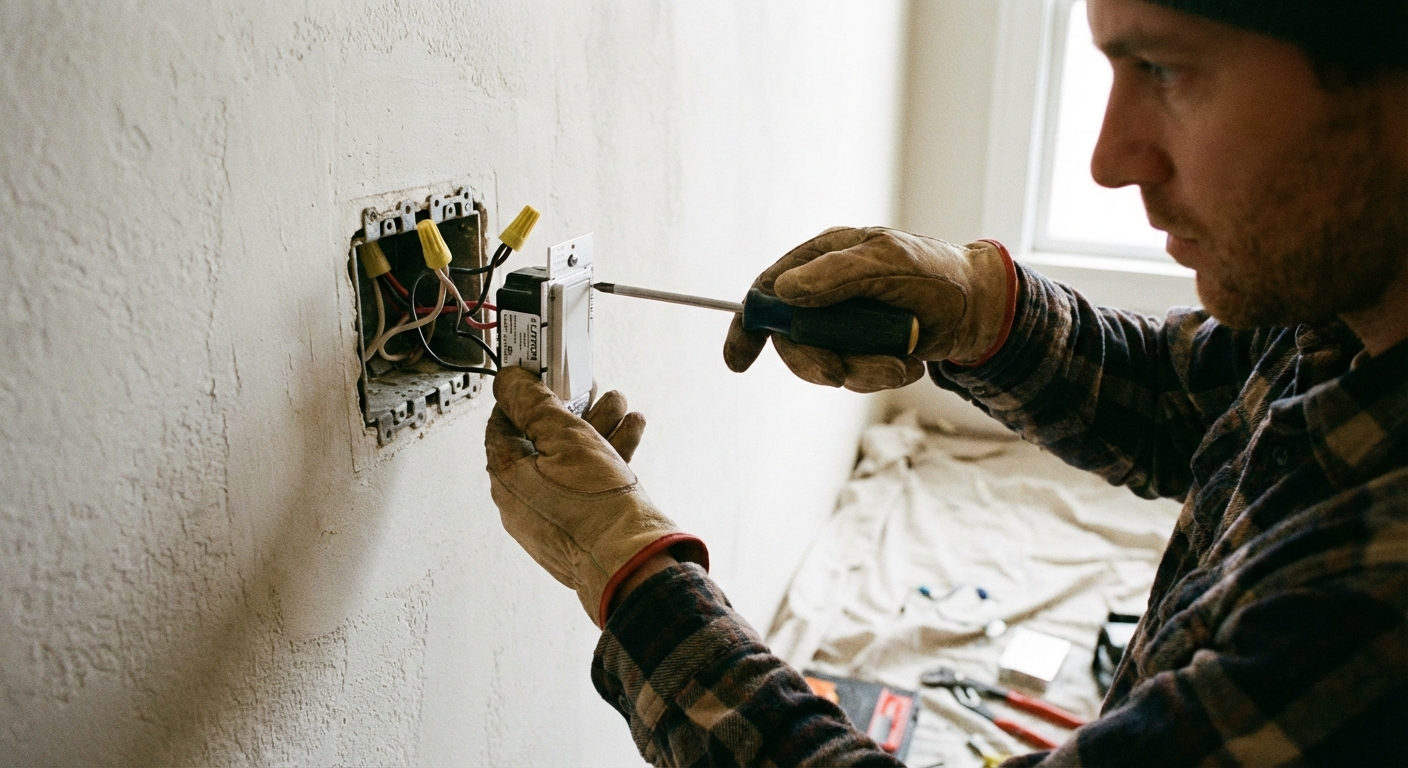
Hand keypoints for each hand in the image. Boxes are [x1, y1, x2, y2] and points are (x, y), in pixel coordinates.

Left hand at [485, 367, 707, 626]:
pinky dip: (604, 457)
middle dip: (573, 408)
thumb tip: (508, 381)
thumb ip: (533, 403)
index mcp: (506, 478)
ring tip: (621, 406)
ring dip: (596, 427)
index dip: (526, 394)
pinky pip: (584, 484)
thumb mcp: (565, 436)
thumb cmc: (597, 506)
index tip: (546, 377)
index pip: (503, 423)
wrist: (631, 561)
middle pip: (542, 440)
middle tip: (592, 389)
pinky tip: (630, 433)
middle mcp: (521, 500)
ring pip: (569, 460)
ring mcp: (550, 516)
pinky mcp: (577, 527)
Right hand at [723, 227, 1015, 391]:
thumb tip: (784, 290)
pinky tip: (907, 364)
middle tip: (839, 374)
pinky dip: (878, 376)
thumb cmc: (936, 273)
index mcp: (824, 258)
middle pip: (791, 339)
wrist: (979, 309)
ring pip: (823, 363)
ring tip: (900, 363)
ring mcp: (843, 324)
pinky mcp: (861, 350)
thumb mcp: (889, 262)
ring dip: (860, 372)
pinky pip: (851, 377)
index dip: (749, 324)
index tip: (738, 360)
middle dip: (814, 362)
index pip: (769, 290)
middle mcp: (825, 292)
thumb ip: (837, 274)